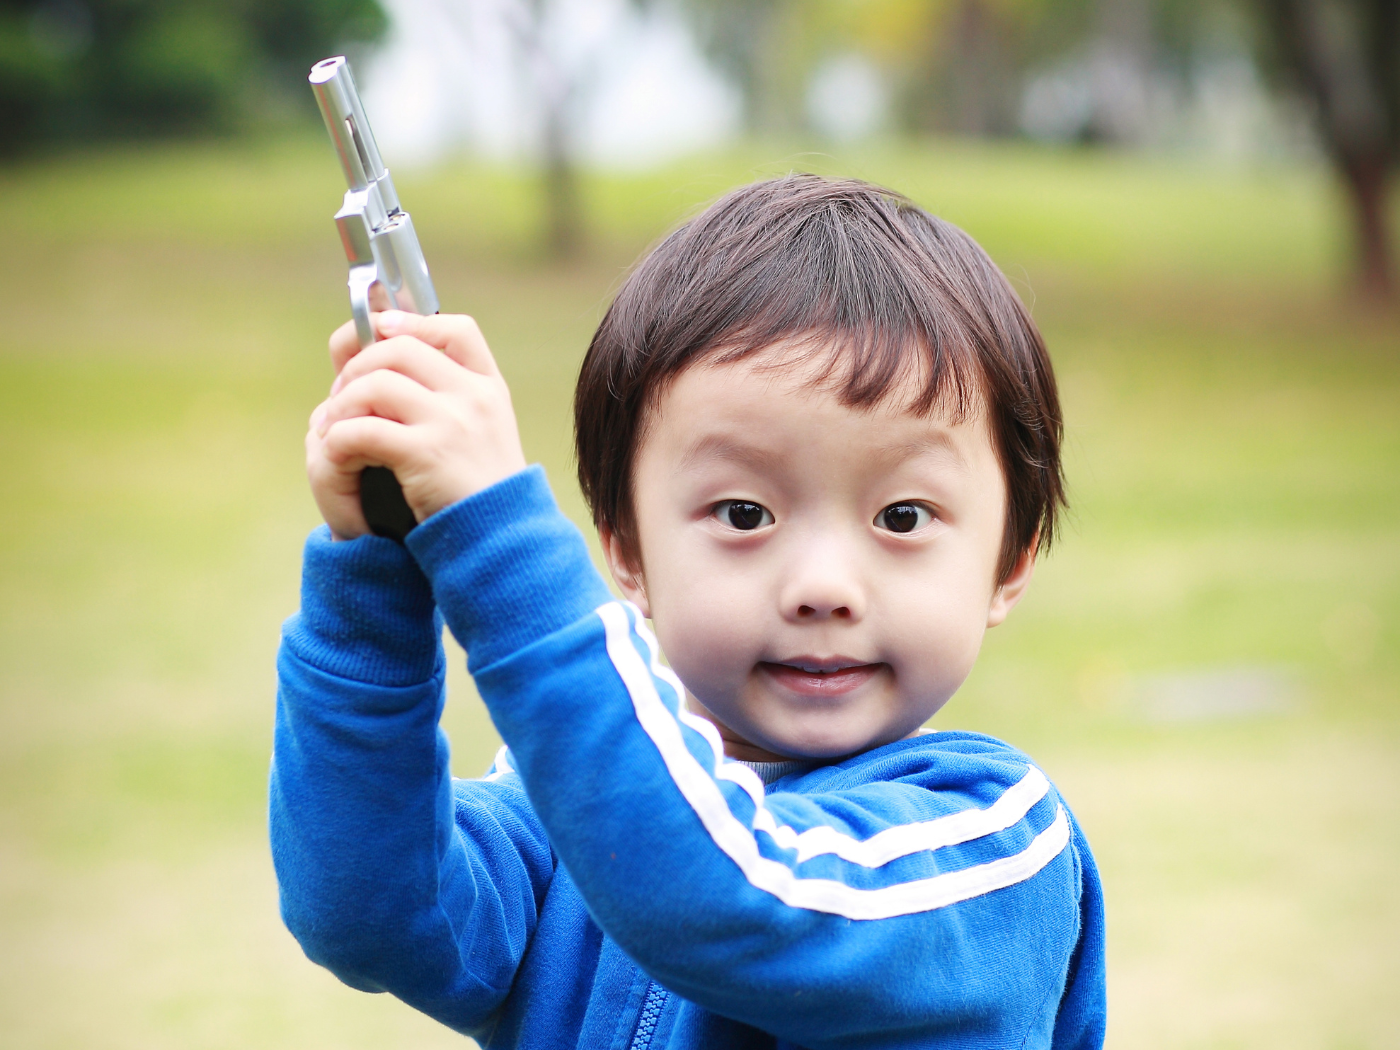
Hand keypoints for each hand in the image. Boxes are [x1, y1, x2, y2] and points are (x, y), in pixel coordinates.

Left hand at [306, 311, 526, 540]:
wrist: (499, 539)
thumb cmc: (481, 491)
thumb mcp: (484, 434)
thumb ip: (452, 400)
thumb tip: (392, 366)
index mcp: (489, 388)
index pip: (457, 329)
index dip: (413, 322)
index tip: (382, 331)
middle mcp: (474, 397)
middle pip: (402, 348)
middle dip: (360, 366)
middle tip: (342, 394)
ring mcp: (451, 423)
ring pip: (376, 383)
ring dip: (343, 402)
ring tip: (333, 426)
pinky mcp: (425, 454)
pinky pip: (363, 428)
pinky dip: (339, 437)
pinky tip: (338, 452)